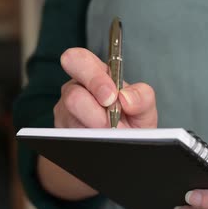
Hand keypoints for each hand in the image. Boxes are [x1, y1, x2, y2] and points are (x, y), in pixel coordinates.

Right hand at [37, 47, 157, 200]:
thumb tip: (126, 98)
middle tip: (110, 121)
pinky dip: (90, 143)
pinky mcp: (62, 136)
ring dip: (95, 130)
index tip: (111, 97)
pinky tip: (102, 145)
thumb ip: (143, 97)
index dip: (93, 78)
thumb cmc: (133, 122)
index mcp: (95, 75)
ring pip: (72, 121)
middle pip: (72, 94)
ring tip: (111, 134)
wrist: (125, 148)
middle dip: (94, 110)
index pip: (78, 60)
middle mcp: (75, 91)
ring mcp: (66, 115)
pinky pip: (70, 140)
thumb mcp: (145, 109)